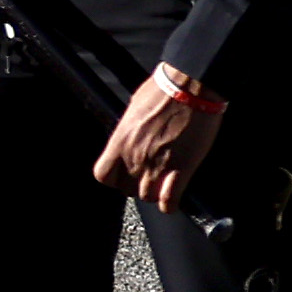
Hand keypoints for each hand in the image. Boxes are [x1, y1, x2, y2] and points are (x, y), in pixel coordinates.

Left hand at [91, 68, 228, 210]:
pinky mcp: (182, 168)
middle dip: (136, 185)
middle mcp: (134, 156)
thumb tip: (131, 137)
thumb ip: (129, 130)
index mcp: (120, 140)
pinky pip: (169, 200)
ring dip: (154, 193)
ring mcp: (157, 164)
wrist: (188, 87)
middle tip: (147, 177)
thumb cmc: (161, 91)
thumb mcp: (134, 109)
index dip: (114, 178)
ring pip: (147, 196)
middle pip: (126, 189)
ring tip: (161, 184)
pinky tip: (172, 200)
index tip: (123, 174)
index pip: (103, 175)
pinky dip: (169, 204)